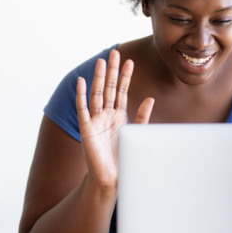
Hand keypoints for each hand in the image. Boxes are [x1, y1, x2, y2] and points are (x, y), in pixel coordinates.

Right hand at [76, 50, 154, 187]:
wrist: (112, 179)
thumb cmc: (124, 159)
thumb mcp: (137, 134)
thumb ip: (143, 117)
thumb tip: (150, 98)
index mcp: (119, 116)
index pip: (121, 92)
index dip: (125, 77)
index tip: (130, 62)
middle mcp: (106, 115)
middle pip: (109, 88)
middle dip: (112, 71)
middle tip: (115, 53)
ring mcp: (95, 121)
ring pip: (97, 94)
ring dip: (99, 78)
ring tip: (102, 62)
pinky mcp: (86, 129)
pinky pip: (83, 109)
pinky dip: (81, 95)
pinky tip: (82, 81)